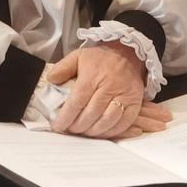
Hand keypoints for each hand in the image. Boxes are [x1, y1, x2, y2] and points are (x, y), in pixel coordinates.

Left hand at [44, 44, 170, 138]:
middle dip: (78, 126)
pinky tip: (101, 132)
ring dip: (93, 131)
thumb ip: (62, 68)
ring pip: (107, 121)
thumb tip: (51, 79)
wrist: (128, 54)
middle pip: (91, 114)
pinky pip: (124, 123)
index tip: (58, 126)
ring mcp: (124, 96)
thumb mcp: (78, 56)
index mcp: (92, 76)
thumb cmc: (101, 59)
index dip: (66, 117)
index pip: (77, 102)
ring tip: (84, 132)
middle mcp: (109, 87)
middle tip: (70, 130)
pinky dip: (111, 132)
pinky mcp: (135, 103)